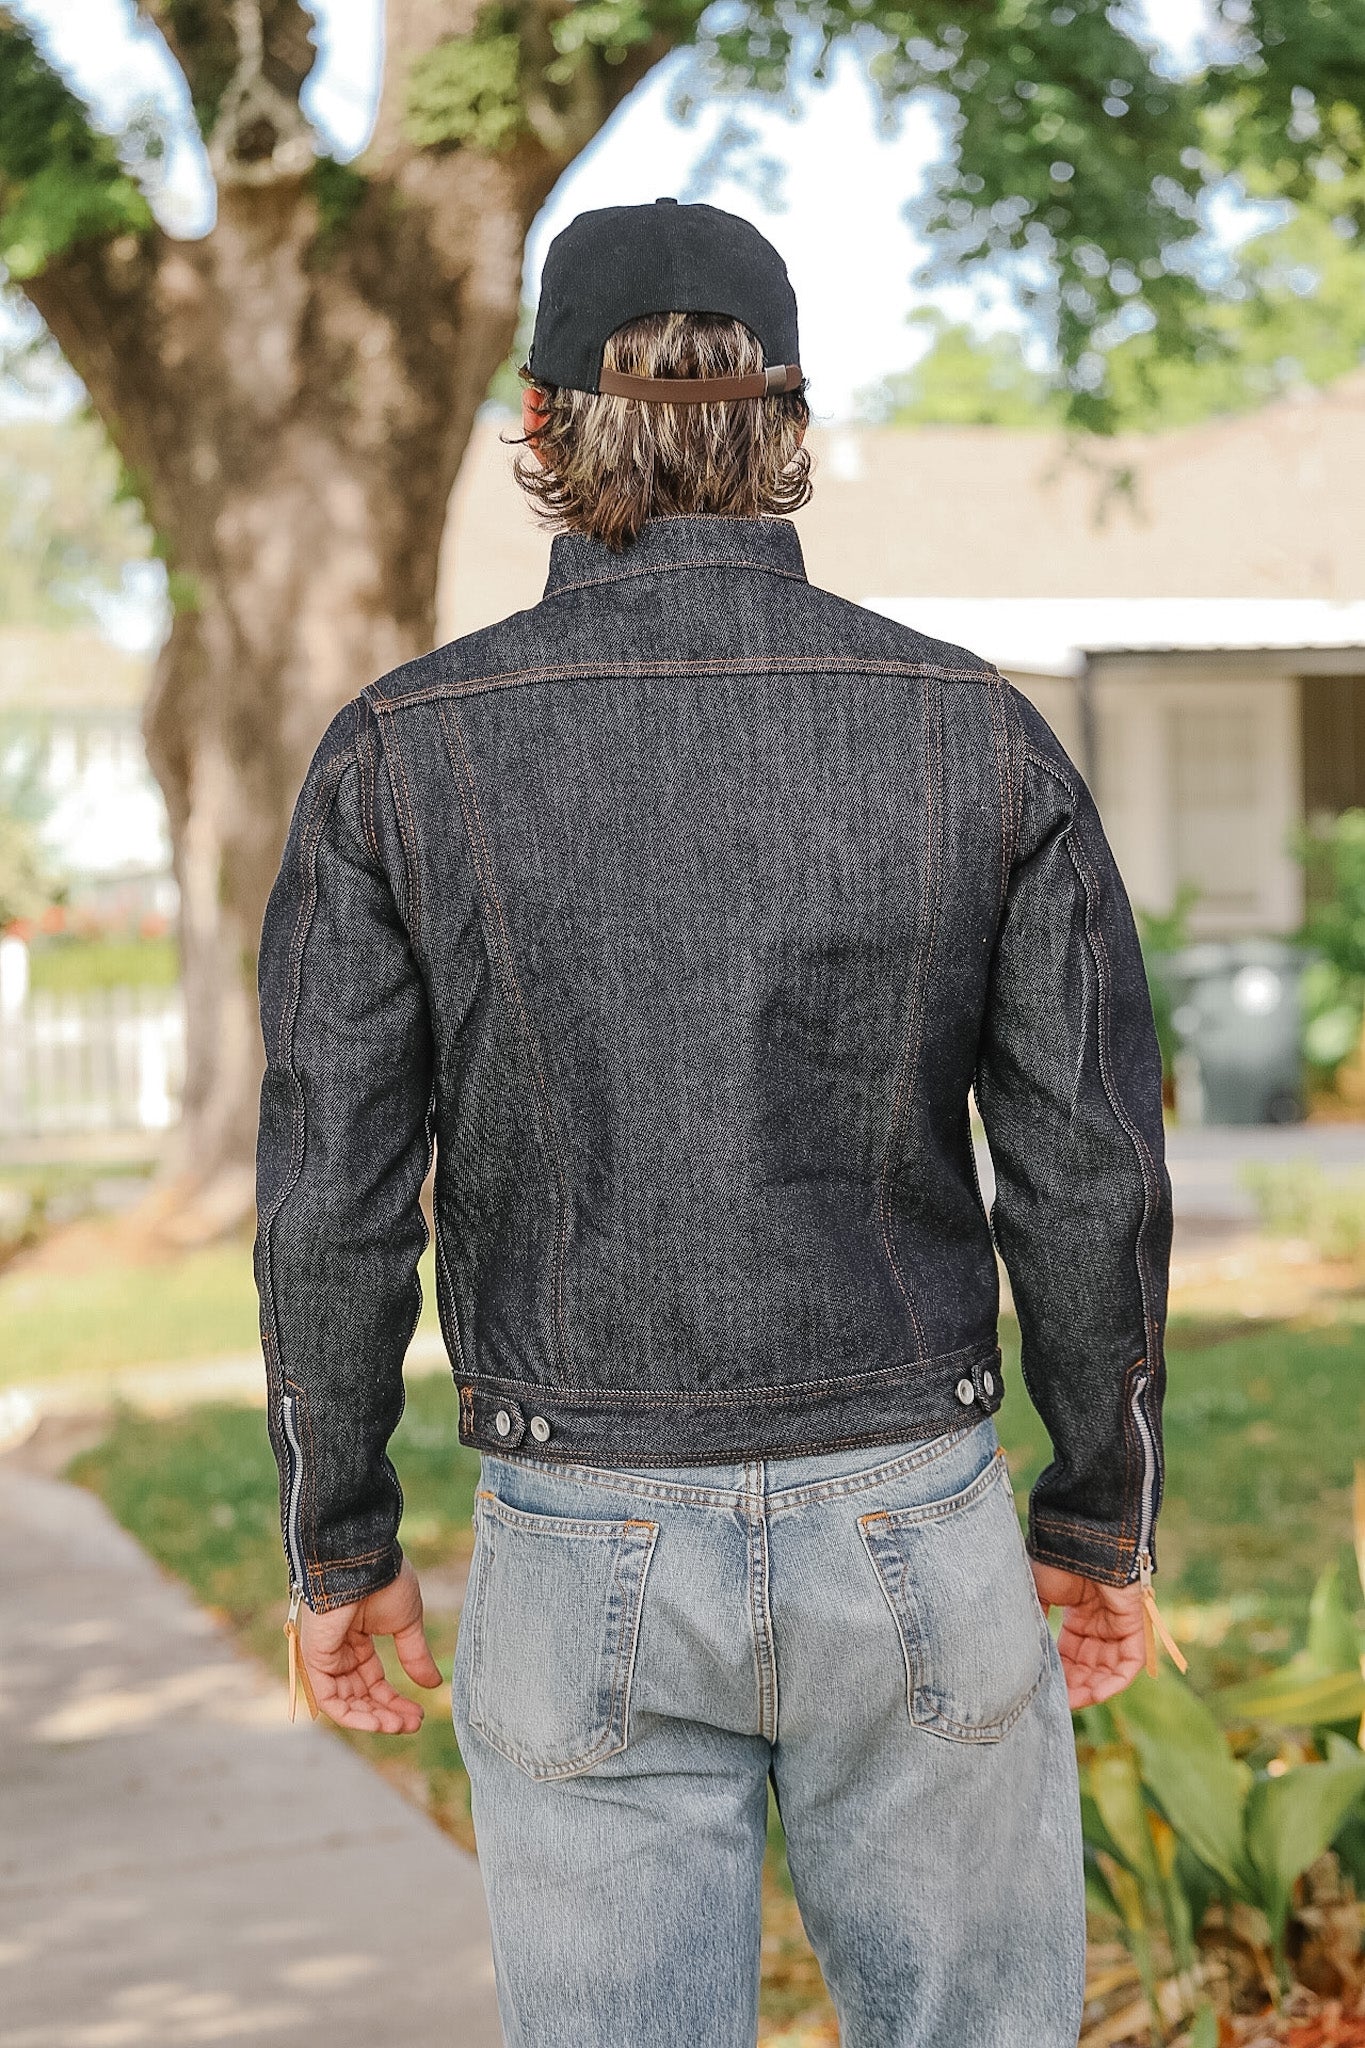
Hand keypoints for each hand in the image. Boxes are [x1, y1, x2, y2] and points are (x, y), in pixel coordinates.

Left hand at [299, 1559, 442, 1732]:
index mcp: (357, 1638)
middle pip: (361, 1694)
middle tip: (414, 1724)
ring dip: (374, 1719)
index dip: (395, 1700)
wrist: (363, 1562)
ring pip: (346, 1702)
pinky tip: (380, 1722)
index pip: (373, 1679)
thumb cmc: (384, 1582)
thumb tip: (434, 1685)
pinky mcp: (314, 1660)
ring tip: (402, 1726)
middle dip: (387, 1713)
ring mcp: (325, 1656)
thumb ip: (415, 1655)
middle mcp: (339, 1650)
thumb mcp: (406, 1623)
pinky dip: (354, 1716)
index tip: (420, 1713)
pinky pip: (331, 1700)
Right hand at [1031, 1560, 1146, 1708]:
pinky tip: (1095, 1694)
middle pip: (1089, 1666)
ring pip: (1109, 1669)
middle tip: (1057, 1703)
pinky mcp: (1134, 1624)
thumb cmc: (1054, 1561)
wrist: (1077, 1538)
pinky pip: (1130, 1662)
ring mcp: (1117, 1624)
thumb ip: (1034, 1625)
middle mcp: (1099, 1622)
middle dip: (1074, 1686)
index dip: (1059, 1675)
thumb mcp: (1036, 1595)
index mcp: (1077, 1614)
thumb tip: (1022, 1655)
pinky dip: (1115, 1682)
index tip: (1043, 1691)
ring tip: (1072, 1702)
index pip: (1070, 1654)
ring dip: (1092, 1689)